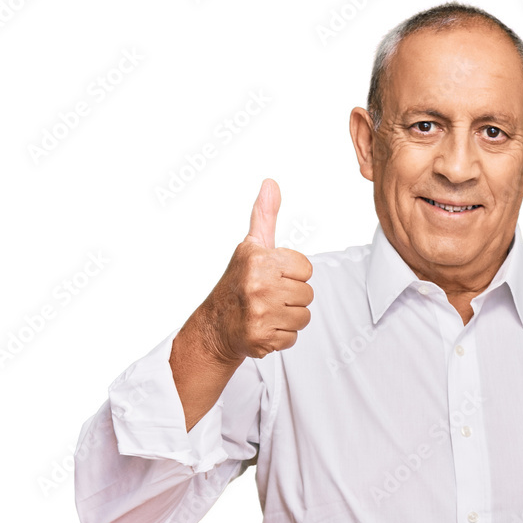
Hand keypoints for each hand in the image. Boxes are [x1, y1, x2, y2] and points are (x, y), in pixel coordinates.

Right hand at [196, 178, 313, 361]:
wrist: (215, 325)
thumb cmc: (238, 283)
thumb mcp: (251, 247)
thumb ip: (265, 216)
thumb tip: (271, 184)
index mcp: (259, 260)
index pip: (306, 269)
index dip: (293, 274)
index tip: (274, 276)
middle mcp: (258, 285)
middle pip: (307, 294)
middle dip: (292, 297)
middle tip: (269, 296)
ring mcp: (260, 313)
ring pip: (304, 317)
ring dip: (289, 318)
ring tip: (268, 312)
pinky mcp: (262, 337)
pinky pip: (292, 337)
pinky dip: (281, 336)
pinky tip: (265, 327)